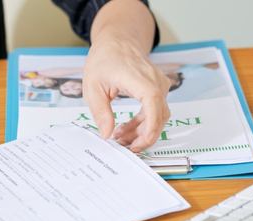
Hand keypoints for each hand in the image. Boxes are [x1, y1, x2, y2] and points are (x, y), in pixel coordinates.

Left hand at [82, 37, 170, 151]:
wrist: (116, 41)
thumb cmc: (103, 60)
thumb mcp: (93, 88)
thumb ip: (101, 112)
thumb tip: (107, 135)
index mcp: (141, 81)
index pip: (154, 110)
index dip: (148, 132)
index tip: (135, 147)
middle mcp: (156, 83)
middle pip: (159, 118)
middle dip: (142, 137)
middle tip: (122, 147)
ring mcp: (160, 86)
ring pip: (158, 117)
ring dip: (142, 131)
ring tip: (120, 138)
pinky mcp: (157, 89)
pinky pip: (155, 111)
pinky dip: (143, 123)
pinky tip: (125, 129)